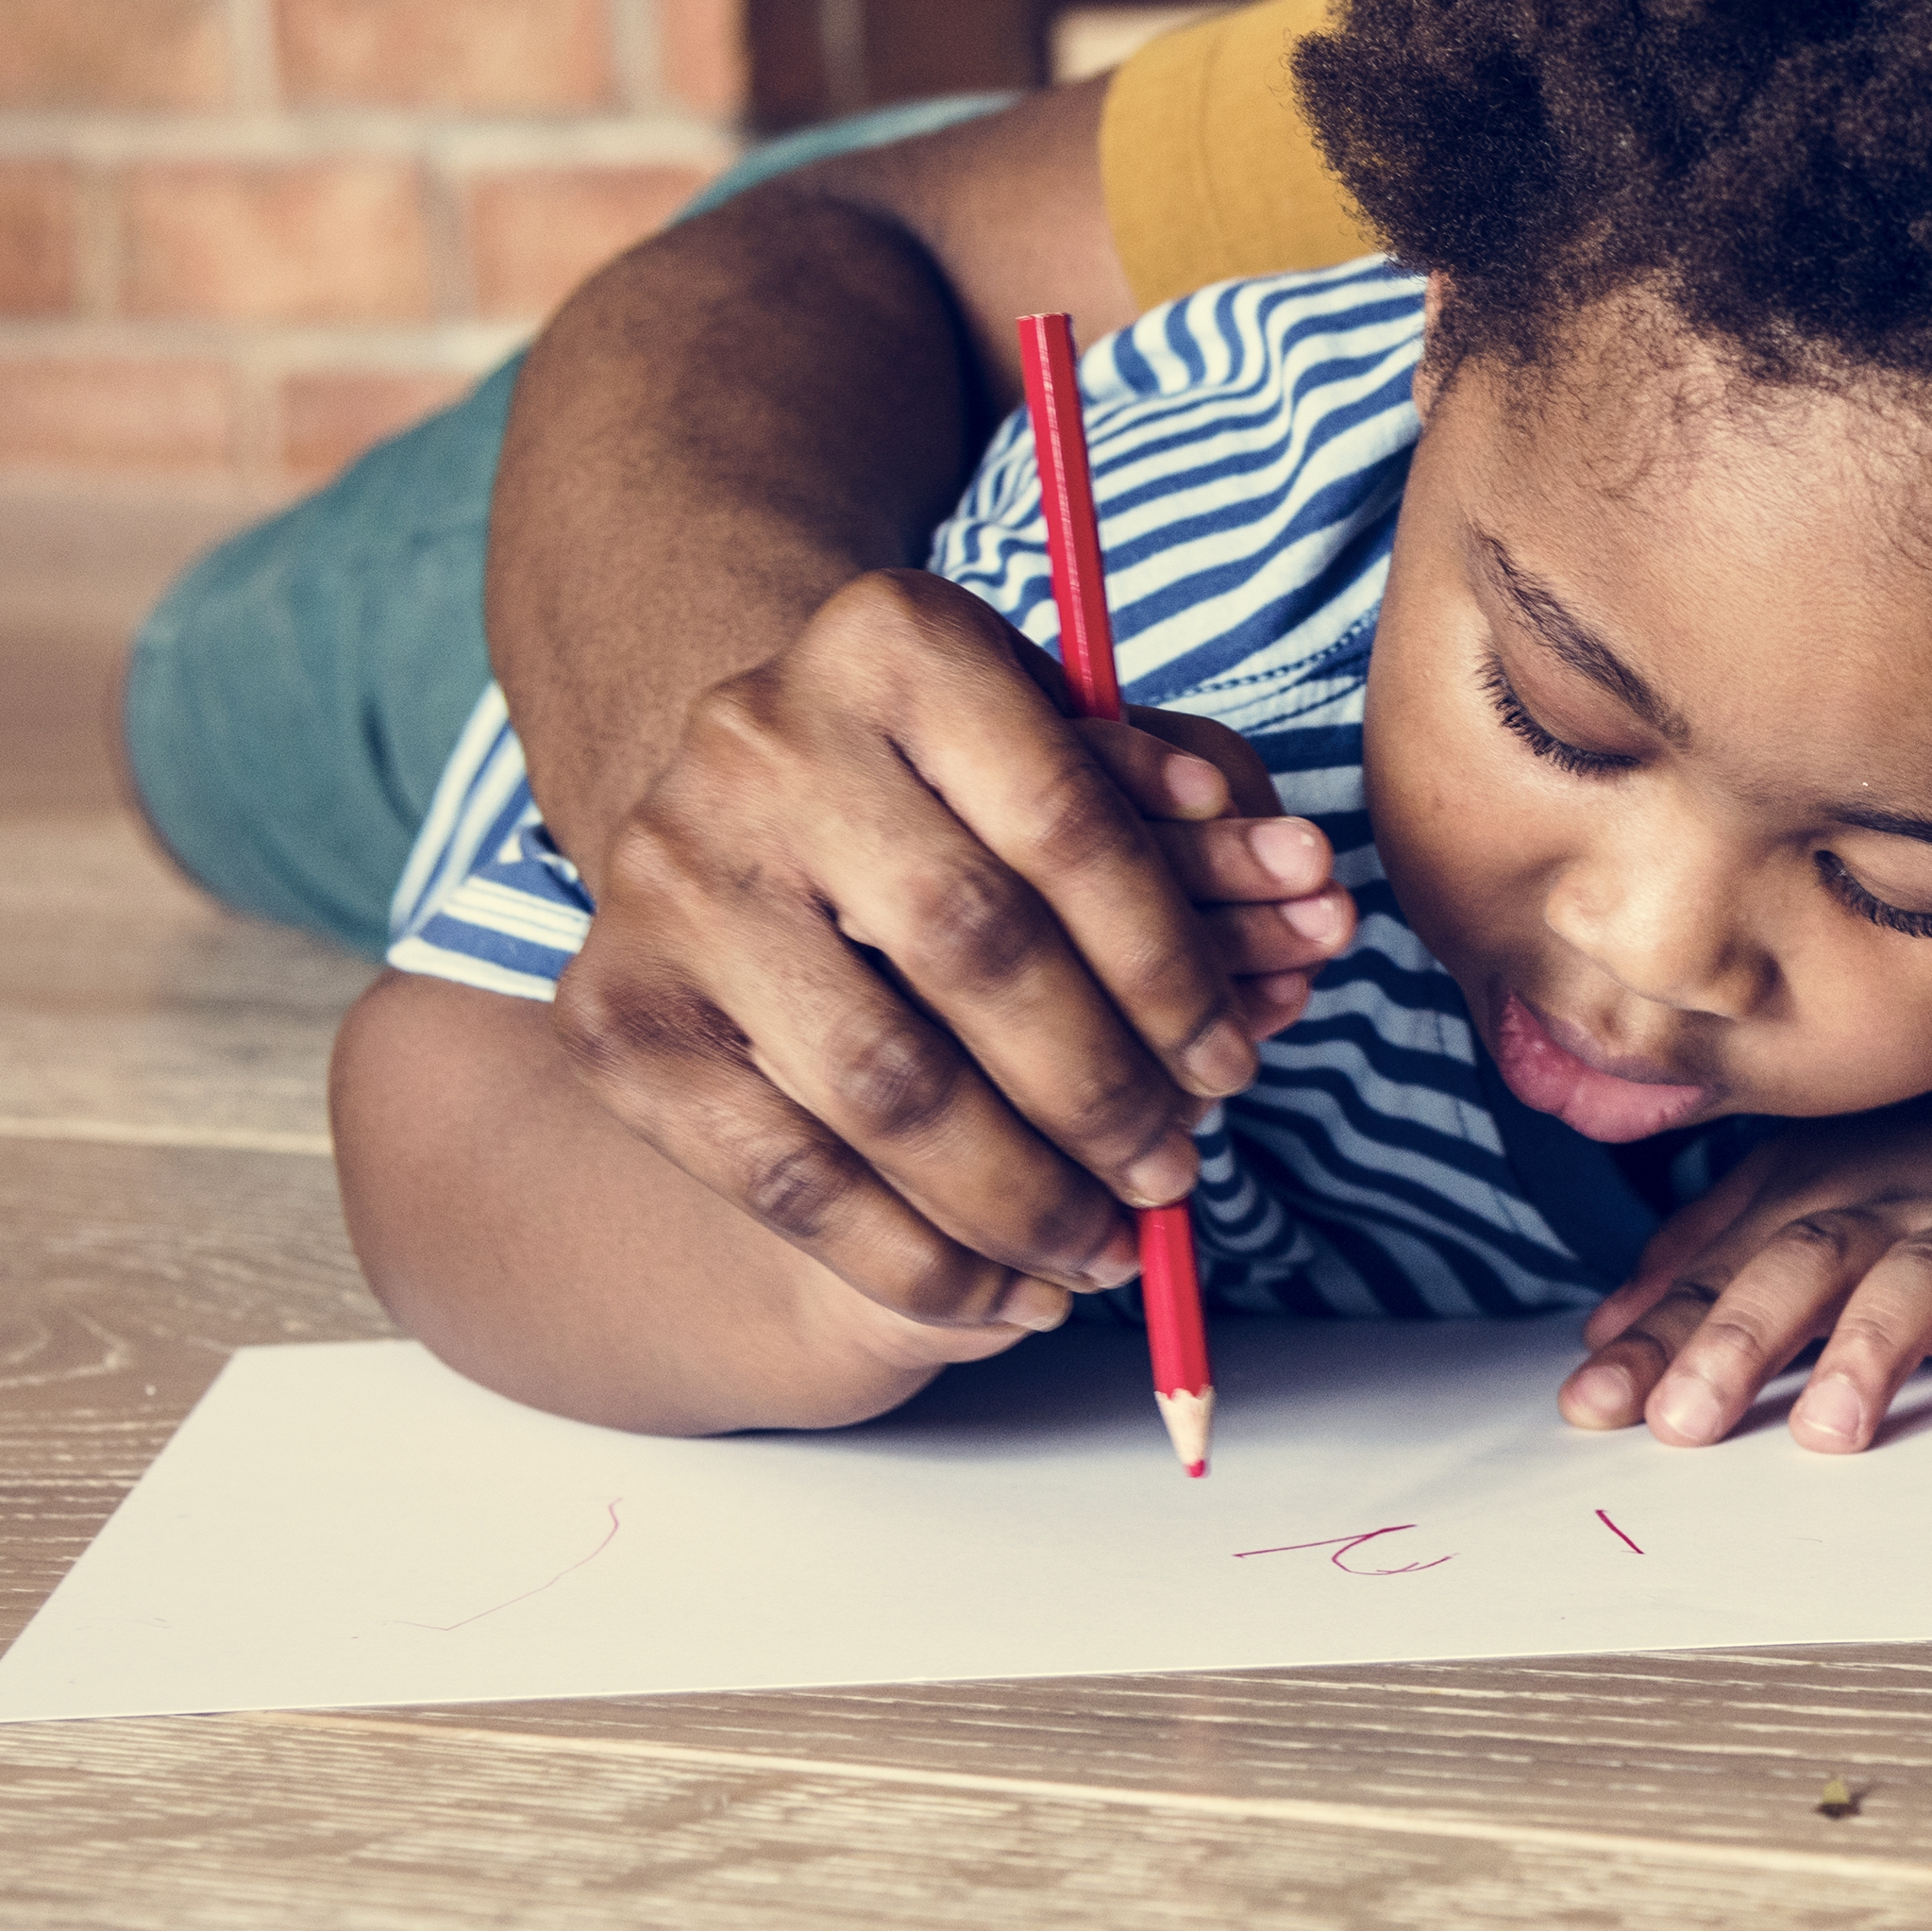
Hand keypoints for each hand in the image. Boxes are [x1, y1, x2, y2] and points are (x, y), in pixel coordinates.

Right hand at [544, 568, 1361, 1332]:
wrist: (740, 818)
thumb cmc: (959, 796)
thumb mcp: (1075, 764)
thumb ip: (1196, 824)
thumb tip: (1314, 896)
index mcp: (895, 641)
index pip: (1068, 823)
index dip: (1173, 966)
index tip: (1239, 1064)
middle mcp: (758, 741)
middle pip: (976, 952)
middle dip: (1103, 1092)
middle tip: (1180, 1173)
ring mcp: (669, 880)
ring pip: (884, 1085)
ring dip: (1023, 1198)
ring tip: (1110, 1251)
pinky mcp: (617, 1018)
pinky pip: (788, 1179)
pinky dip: (916, 1257)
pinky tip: (1006, 1289)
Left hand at [1558, 1114, 1931, 1454]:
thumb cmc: (1921, 1188)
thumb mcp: (1803, 1203)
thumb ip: (1705, 1267)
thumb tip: (1603, 1339)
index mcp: (1812, 1197)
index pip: (1718, 1275)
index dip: (1654, 1339)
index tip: (1591, 1407)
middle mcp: (1892, 1207)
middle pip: (1807, 1260)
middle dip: (1741, 1337)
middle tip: (1685, 1421)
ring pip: (1925, 1277)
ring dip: (1873, 1348)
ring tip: (1828, 1427)